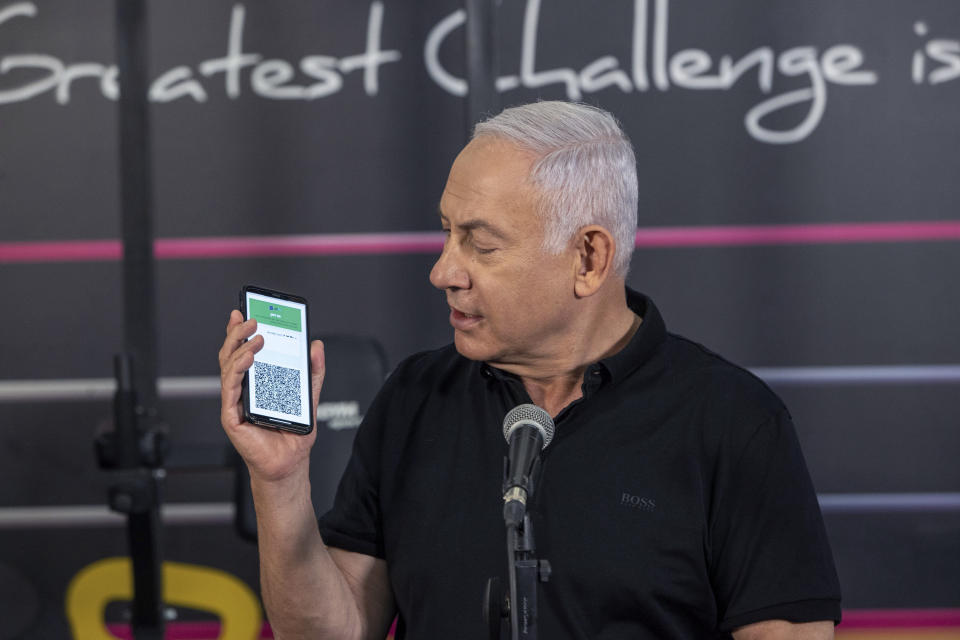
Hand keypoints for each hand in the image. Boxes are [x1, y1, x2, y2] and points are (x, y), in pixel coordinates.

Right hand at [218, 309, 324, 482]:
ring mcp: (234, 402)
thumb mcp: (309, 396)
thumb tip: (317, 346)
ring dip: (239, 348)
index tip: (245, 311)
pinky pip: (230, 389)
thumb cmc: (293, 433)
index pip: (244, 351)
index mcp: (256, 383)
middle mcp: (242, 390)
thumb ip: (312, 371)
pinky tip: (248, 359)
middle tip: (250, 318)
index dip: (241, 331)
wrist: (290, 464)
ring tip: (254, 336)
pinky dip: (237, 371)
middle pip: (231, 355)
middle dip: (238, 333)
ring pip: (228, 368)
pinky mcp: (232, 416)